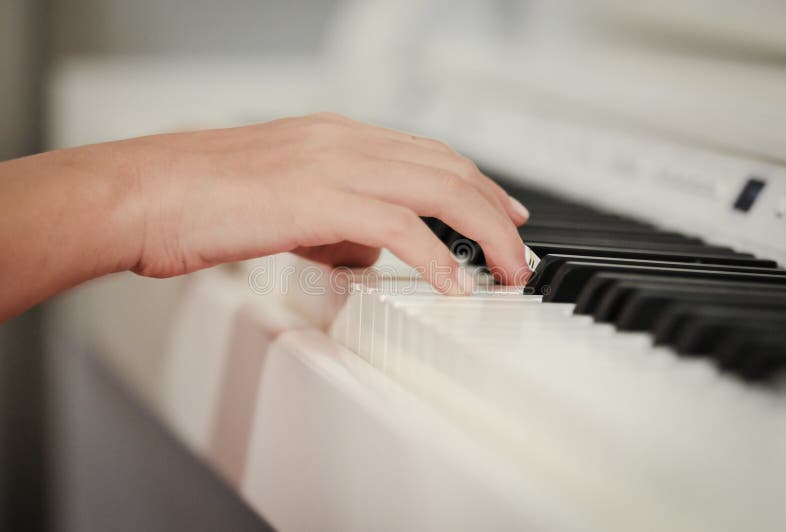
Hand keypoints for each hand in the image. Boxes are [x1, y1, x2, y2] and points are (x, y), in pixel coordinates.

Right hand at [129, 113, 530, 293]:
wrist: (145, 193)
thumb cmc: (198, 199)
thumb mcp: (284, 202)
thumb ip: (334, 220)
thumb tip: (368, 250)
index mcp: (337, 136)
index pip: (428, 154)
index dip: (474, 183)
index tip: (500, 212)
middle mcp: (345, 141)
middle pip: (449, 168)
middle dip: (496, 210)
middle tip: (518, 247)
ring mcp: (334, 165)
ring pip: (440, 190)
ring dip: (485, 233)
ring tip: (506, 270)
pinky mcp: (319, 199)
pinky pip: (401, 228)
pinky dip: (437, 257)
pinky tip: (454, 284)